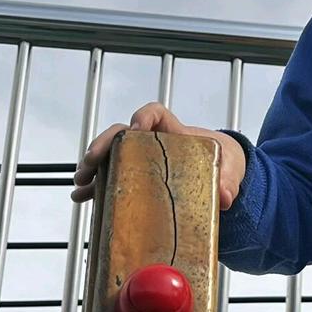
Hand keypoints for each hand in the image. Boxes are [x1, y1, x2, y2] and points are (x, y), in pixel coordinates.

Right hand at [70, 102, 247, 210]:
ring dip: (93, 166)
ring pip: (111, 156)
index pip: (155, 113)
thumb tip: (226, 197)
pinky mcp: (137, 180)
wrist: (223, 174)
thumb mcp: (231, 169)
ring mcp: (142, 161)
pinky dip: (95, 187)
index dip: (142, 116)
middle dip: (104, 144)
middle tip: (91, 161)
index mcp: (175, 133)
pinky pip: (111, 179)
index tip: (135, 129)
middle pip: (122, 134)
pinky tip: (83, 197)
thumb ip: (229, 181)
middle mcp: (153, 143)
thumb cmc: (225, 162)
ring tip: (81, 183)